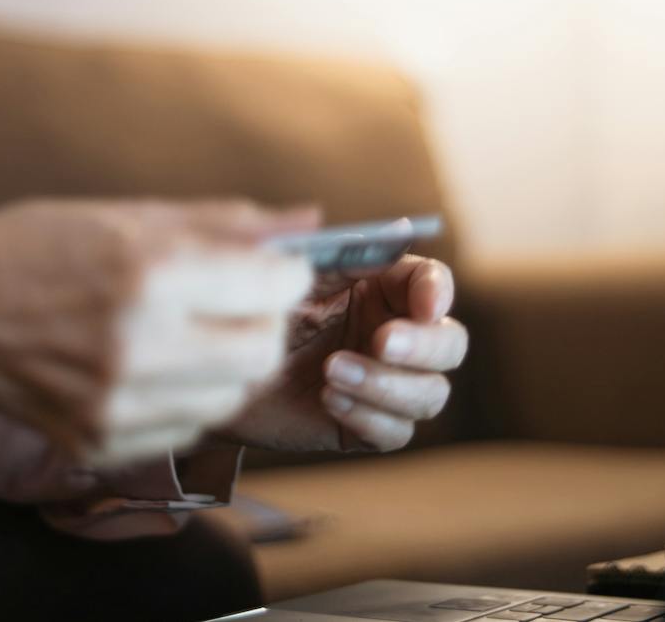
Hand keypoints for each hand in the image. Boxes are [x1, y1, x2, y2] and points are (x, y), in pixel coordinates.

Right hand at [0, 199, 314, 465]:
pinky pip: (189, 427)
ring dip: (230, 364)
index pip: (272, 286)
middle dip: (266, 322)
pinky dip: (190, 397)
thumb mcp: (124, 216)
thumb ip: (221, 222)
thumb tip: (305, 220)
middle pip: (263, 353)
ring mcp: (119, 404)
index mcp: (147, 272)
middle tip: (240, 302)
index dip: (287, 273)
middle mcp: (138, 344)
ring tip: (188, 332)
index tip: (276, 267)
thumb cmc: (32, 251)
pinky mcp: (103, 444)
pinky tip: (154, 366)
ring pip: (234, 397)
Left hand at [217, 254, 467, 452]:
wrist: (214, 365)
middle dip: (423, 346)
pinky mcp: (364, 425)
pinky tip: (329, 399)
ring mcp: (384, 384)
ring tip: (332, 372)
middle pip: (450, 344)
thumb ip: (343, 253)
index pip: (433, 285)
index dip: (437, 293)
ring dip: (389, 385)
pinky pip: (397, 432)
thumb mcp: (293, 273)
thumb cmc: (254, 308)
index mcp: (382, 289)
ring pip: (431, 394)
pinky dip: (370, 416)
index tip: (425, 306)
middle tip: (382, 342)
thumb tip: (400, 230)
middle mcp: (394, 335)